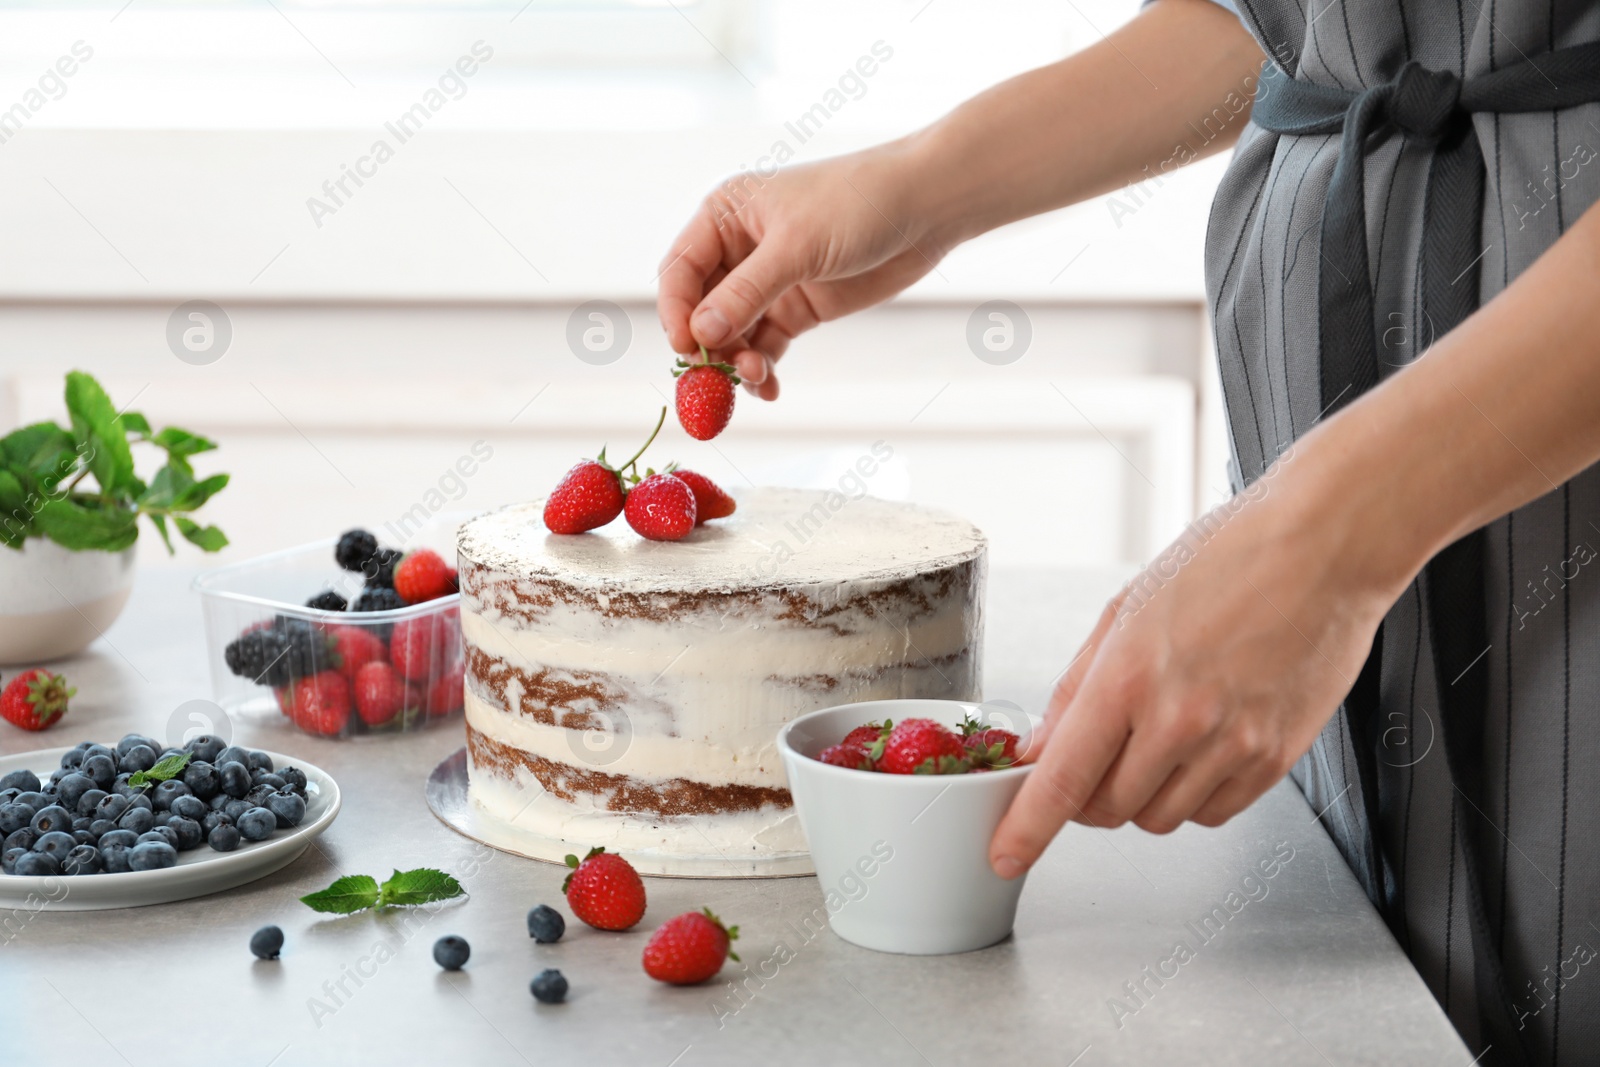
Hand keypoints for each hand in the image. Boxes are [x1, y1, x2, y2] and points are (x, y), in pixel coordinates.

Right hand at [656, 144, 948, 398]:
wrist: (924, 208)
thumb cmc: (857, 203)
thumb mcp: (797, 246)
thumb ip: (746, 293)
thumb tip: (701, 335)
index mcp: (725, 216)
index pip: (680, 270)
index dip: (676, 311)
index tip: (686, 349)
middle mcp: (739, 249)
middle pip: (701, 309)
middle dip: (708, 346)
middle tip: (719, 380)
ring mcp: (768, 282)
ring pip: (732, 334)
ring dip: (737, 361)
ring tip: (759, 376)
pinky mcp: (796, 308)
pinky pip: (764, 346)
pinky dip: (762, 368)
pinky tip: (769, 387)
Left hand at [989, 460, 1408, 878]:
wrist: (1323, 550)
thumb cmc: (1227, 562)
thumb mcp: (1126, 610)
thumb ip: (1076, 688)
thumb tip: (1043, 747)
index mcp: (1129, 676)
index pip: (1063, 779)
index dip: (1027, 828)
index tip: (1006, 854)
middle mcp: (1179, 719)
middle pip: (1107, 809)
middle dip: (1087, 797)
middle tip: (1095, 760)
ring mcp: (1232, 746)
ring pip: (1160, 819)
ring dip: (1142, 796)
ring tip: (1158, 739)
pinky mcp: (1275, 760)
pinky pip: (1214, 813)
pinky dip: (1192, 797)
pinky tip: (1198, 749)